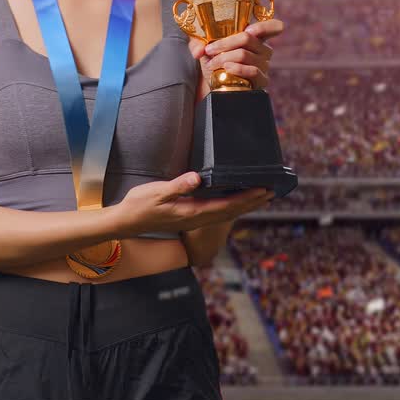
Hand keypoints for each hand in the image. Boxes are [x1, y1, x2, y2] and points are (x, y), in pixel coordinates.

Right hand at [115, 171, 272, 237]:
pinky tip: (235, 202)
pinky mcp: (190, 217)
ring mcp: (194, 220)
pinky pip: (217, 213)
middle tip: (272, 192)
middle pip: (232, 212)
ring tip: (261, 197)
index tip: (263, 189)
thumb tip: (197, 178)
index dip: (246, 198)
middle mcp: (197, 219)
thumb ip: (178, 185)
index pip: (226, 205)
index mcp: (192, 213)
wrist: (127, 222)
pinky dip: (231, 207)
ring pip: (227, 214)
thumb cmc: (140, 206)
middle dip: (252, 202)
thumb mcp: (157, 192)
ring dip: (245, 206)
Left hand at [189, 18, 283, 91]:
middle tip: (209, 50)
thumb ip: (198, 43)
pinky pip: (252, 71)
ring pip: (244, 55)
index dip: (264, 26)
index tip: (248, 29)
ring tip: (212, 63)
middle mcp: (264, 49)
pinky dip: (236, 69)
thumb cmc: (215, 60)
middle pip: (248, 38)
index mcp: (256, 37)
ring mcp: (264, 65)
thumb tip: (198, 50)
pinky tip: (226, 69)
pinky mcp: (261, 80)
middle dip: (224, 43)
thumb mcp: (205, 48)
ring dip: (224, 58)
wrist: (216, 84)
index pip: (274, 27)